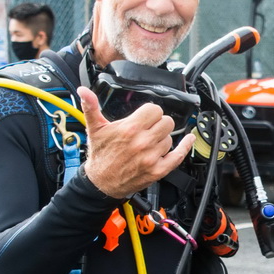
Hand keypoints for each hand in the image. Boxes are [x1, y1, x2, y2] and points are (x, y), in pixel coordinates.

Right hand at [79, 86, 195, 198]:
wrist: (101, 182)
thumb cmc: (101, 155)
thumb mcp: (95, 129)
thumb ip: (91, 107)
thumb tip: (84, 91)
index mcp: (129, 129)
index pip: (155, 110)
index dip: (150, 112)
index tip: (146, 116)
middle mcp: (142, 142)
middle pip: (166, 122)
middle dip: (158, 123)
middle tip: (149, 129)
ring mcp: (152, 157)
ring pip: (170, 138)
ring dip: (162, 138)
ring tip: (149, 143)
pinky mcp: (158, 170)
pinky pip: (179, 156)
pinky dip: (186, 146)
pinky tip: (189, 139)